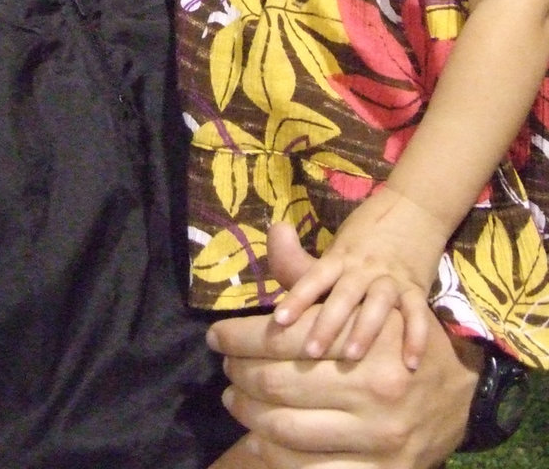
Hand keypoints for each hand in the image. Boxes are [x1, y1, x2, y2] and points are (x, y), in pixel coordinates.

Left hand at [206, 222, 480, 467]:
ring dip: (251, 415)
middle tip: (227, 371)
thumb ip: (309, 270)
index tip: (216, 337)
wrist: (461, 387)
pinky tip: (260, 440)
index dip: (238, 336)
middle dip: (241, 375)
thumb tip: (273, 232)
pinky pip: (315, 468)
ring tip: (236, 401)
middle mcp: (372, 384)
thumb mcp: (358, 294)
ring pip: (288, 429)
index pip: (281, 335)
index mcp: (363, 337)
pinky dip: (279, 456)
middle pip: (279, 382)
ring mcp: (378, 432)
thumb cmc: (392, 332)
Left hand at [272, 188, 444, 368]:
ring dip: (364, 328)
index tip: (279, 321)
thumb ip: (309, 262)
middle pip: (344, 294)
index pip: (315, 277)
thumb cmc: (367, 233)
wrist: (414, 208)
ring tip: (353, 356)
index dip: (298, 298)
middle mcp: (363, 267)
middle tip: (310, 351)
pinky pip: (417, 313)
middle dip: (327, 323)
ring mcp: (391, 277)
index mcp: (340, 257)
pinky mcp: (417, 287)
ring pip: (377, 302)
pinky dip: (415, 336)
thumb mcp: (337, 246)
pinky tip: (410, 363)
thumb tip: (271, 237)